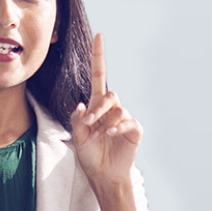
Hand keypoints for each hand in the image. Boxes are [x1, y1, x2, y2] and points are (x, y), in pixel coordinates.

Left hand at [70, 33, 140, 195]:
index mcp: (97, 106)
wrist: (103, 174)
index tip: (98, 36)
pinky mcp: (134, 129)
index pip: (99, 75)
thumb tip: (82, 106)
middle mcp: (112, 109)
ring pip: (116, 110)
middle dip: (98, 109)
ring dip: (104, 123)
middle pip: (109, 94)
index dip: (98, 56)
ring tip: (98, 137)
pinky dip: (117, 128)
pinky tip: (110, 136)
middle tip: (88, 125)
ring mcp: (124, 118)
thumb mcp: (77, 137)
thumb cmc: (90, 155)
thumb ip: (77, 120)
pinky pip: (127, 121)